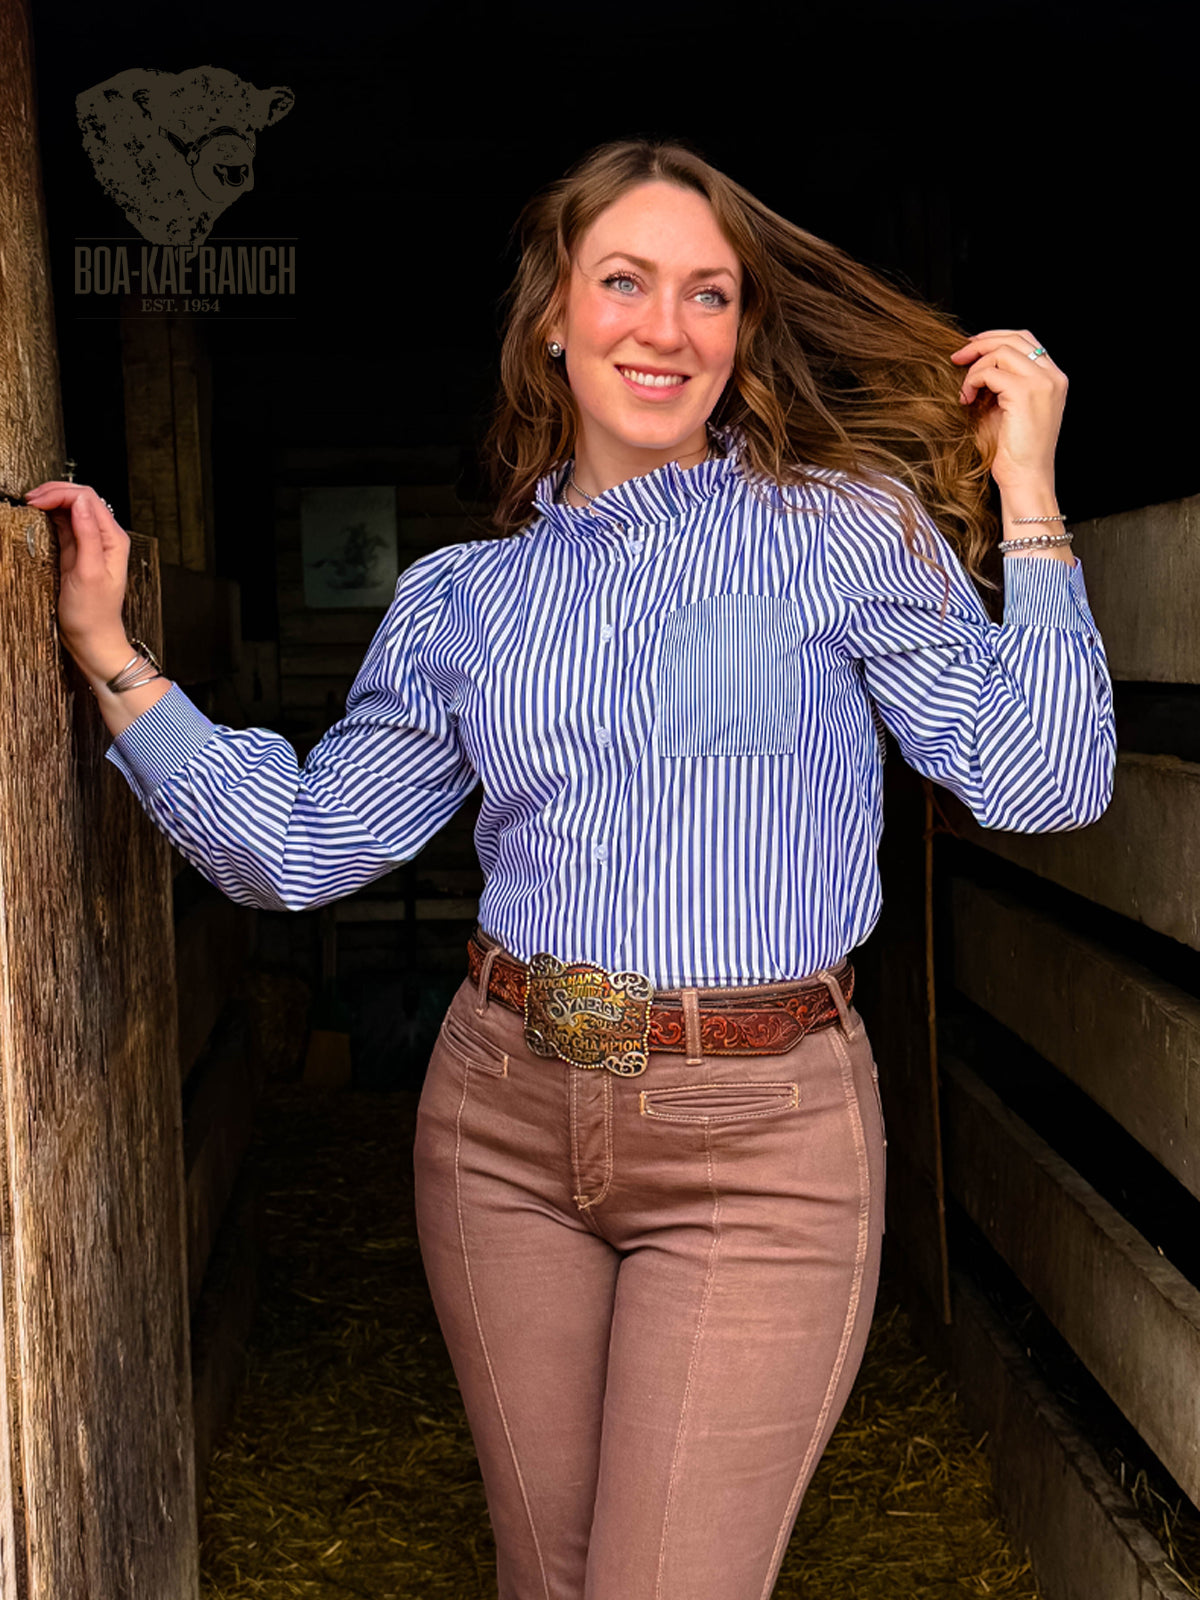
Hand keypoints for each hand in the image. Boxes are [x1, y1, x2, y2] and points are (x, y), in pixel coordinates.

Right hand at [23, 481, 130, 655]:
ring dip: (51, 501)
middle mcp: (105, 537)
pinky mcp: (77, 551)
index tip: (36, 501)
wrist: (92, 638)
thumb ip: (87, 535)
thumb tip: (80, 503)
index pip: (88, 499)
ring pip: (71, 509)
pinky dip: (50, 516)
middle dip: (54, 493)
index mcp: (113, 539)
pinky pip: (64, 524)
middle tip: (29, 500)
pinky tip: (38, 516)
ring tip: (30, 505)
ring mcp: (90, 543)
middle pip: (80, 499)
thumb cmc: (93, 613)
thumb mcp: (89, 573)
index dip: (61, 493)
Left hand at [949, 329, 1066, 492]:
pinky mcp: (1024, 393)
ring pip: (1001, 352)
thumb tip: (974, 360)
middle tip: (957, 358)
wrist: (1025, 478)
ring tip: (966, 392)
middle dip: (981, 344)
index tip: (971, 348)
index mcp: (1053, 378)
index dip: (995, 338)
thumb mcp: (1009, 408)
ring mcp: (1041, 382)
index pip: (1025, 340)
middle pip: (1014, 338)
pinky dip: (973, 381)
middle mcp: (1052, 376)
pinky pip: (991, 371)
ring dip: (975, 368)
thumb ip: (1001, 382)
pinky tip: (966, 399)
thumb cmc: (1014, 451)